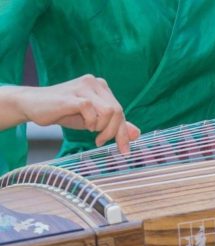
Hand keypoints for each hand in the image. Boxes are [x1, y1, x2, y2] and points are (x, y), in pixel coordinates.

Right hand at [2, 74, 139, 153]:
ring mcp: (84, 87)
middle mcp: (95, 83)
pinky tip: (84, 125)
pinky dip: (91, 123)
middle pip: (118, 112)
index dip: (123, 132)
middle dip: (114, 132)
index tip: (124, 150)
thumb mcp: (93, 121)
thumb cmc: (63, 112)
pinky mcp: (73, 95)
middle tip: (102, 142)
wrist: (32, 105)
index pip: (120, 111)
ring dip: (102, 127)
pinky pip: (92, 111)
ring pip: (109, 111)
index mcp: (101, 87)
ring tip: (91, 131)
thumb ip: (114, 125)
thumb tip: (136, 133)